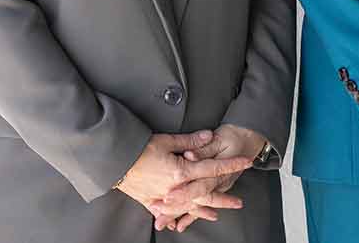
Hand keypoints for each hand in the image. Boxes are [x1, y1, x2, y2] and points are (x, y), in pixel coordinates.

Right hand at [115, 131, 251, 230]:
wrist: (113, 162)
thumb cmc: (139, 149)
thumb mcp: (167, 140)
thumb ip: (190, 141)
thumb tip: (210, 136)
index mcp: (181, 171)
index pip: (213, 168)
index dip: (231, 165)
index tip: (245, 163)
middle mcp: (175, 188)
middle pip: (205, 194)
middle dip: (224, 198)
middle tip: (239, 202)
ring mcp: (163, 197)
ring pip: (189, 206)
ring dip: (204, 210)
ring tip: (217, 214)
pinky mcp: (151, 201)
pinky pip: (168, 212)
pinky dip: (177, 217)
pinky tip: (182, 222)